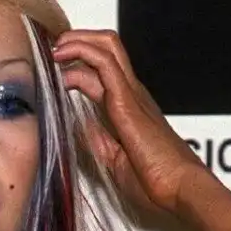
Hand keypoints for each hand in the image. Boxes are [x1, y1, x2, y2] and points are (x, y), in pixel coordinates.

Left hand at [53, 30, 207, 213]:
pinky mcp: (127, 100)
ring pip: (105, 48)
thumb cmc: (154, 181)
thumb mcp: (114, 159)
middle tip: (51, 49)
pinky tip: (62, 63)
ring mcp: (132, 94)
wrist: (178, 189)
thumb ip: (98, 141)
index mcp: (129, 107)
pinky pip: (105, 64)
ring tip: (53, 50)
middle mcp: (132, 94)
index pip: (102, 71)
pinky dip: (81, 54)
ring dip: (75, 43)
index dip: (77, 63)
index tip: (52, 68)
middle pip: (106, 48)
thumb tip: (79, 128)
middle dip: (76, 41)